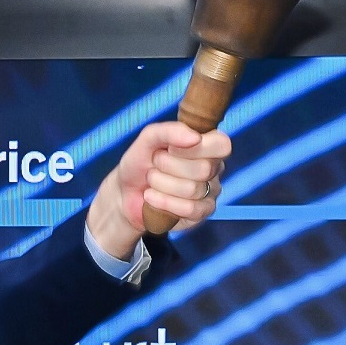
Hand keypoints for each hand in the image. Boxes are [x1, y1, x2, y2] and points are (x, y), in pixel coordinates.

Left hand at [88, 121, 231, 258]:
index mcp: (207, 146)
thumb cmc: (139, 164)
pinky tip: (151, 197)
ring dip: (160, 184)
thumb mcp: (147, 140)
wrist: (124, 193)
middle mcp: (213, 169)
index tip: (170, 148)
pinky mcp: (201, 213)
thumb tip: (195, 137)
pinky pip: (189, 209)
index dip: (194, 148)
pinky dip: (162, 202)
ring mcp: (210, 192)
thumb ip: (168, 131)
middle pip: (203, 169)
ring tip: (151, 181)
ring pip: (191, 189)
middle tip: (154, 165)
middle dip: (167, 166)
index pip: (221, 145)